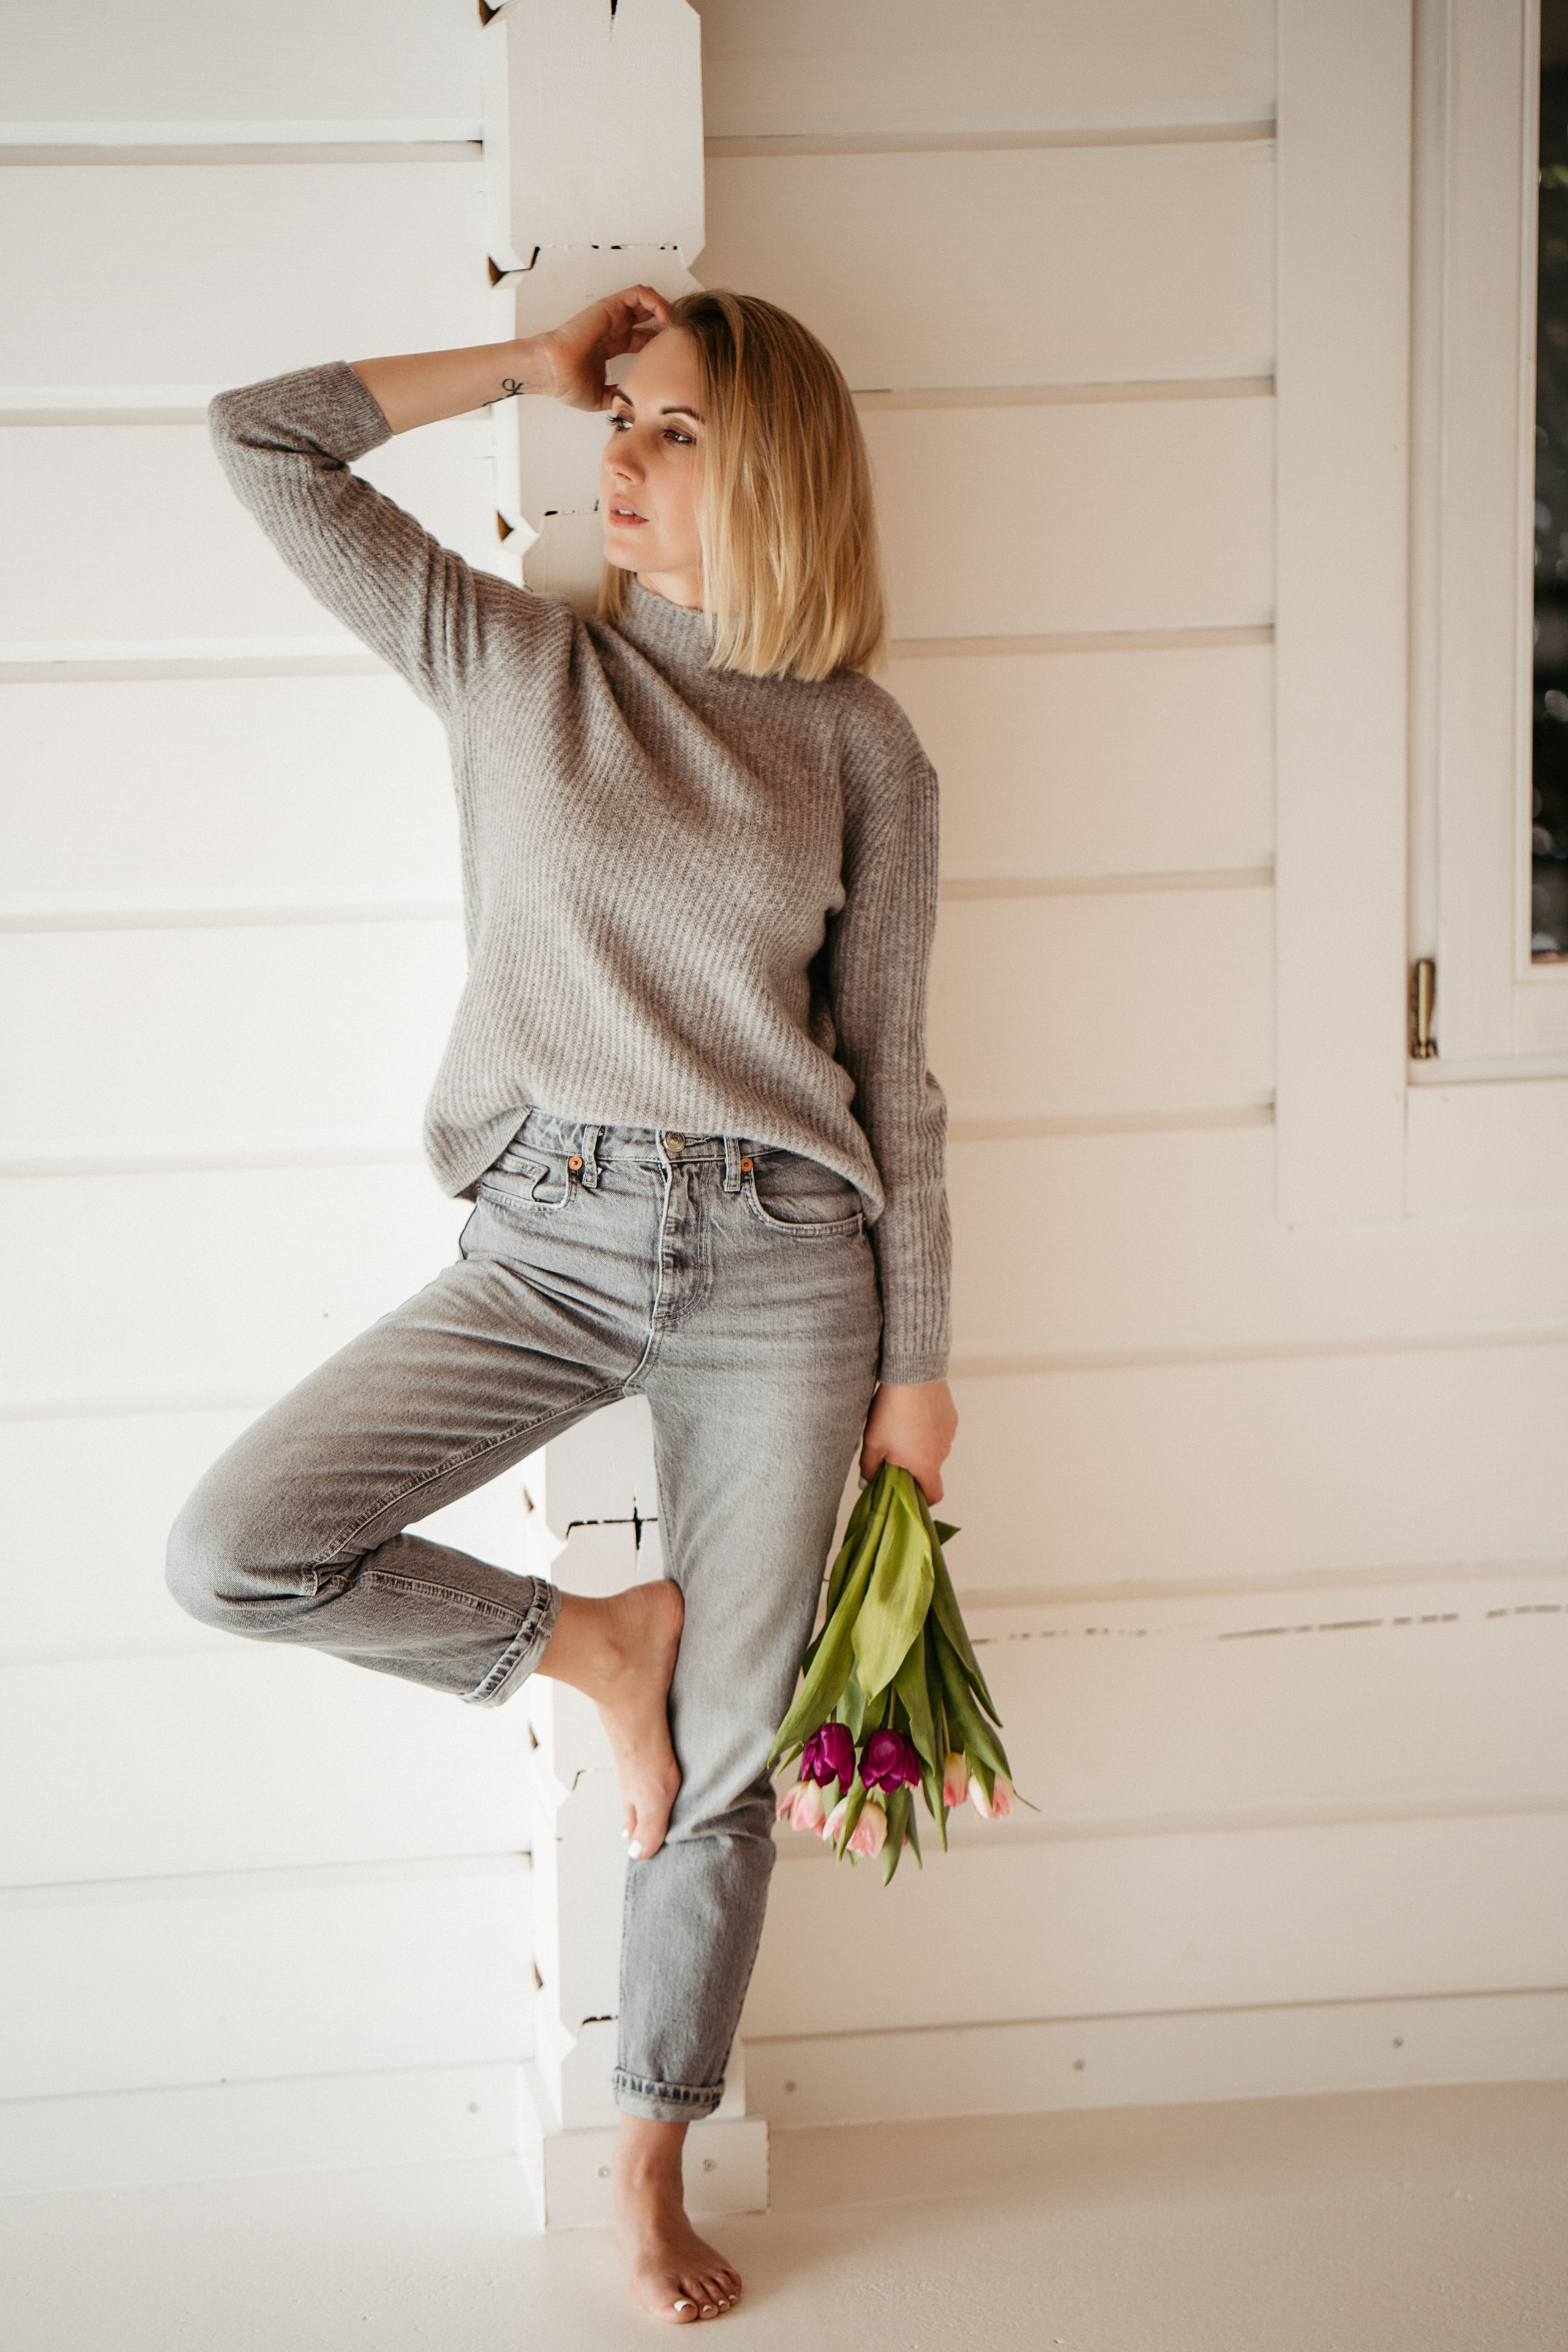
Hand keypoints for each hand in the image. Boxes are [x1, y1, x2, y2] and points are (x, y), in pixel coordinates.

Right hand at [524, 284, 671, 411]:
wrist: (553, 372)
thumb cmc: (567, 383)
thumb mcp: (602, 396)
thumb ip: (619, 395)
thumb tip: (633, 406)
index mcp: (612, 345)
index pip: (644, 338)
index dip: (661, 344)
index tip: (674, 355)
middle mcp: (613, 328)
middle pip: (648, 317)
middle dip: (668, 324)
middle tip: (680, 338)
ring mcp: (612, 316)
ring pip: (646, 301)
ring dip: (665, 309)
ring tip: (675, 326)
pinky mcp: (610, 307)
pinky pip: (639, 294)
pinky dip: (656, 302)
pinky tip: (664, 319)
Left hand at [859, 1380, 957, 1504]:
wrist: (912, 1373)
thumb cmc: (891, 1410)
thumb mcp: (873, 1442)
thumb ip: (870, 1468)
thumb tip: (868, 1483)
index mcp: (926, 1464)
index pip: (934, 1495)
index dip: (923, 1500)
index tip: (908, 1493)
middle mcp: (943, 1451)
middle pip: (931, 1470)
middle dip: (914, 1467)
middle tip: (893, 1453)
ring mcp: (949, 1433)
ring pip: (934, 1449)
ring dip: (921, 1446)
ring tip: (901, 1428)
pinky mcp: (951, 1416)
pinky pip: (939, 1430)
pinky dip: (928, 1429)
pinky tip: (912, 1414)